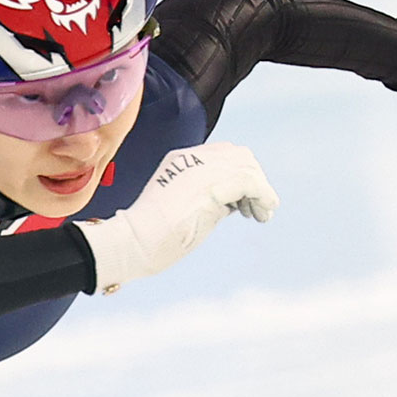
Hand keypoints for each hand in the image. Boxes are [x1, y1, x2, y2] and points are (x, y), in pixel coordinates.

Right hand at [75, 143, 278, 293]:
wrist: (134, 242)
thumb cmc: (152, 235)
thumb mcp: (182, 205)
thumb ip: (207, 197)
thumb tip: (233, 202)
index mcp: (181, 159)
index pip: (224, 154)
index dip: (241, 174)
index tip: (244, 202)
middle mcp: (192, 158)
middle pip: (241, 156)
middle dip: (255, 180)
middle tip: (258, 209)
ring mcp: (200, 169)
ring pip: (248, 167)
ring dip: (261, 190)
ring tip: (262, 214)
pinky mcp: (209, 186)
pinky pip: (249, 182)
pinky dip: (262, 195)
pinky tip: (263, 213)